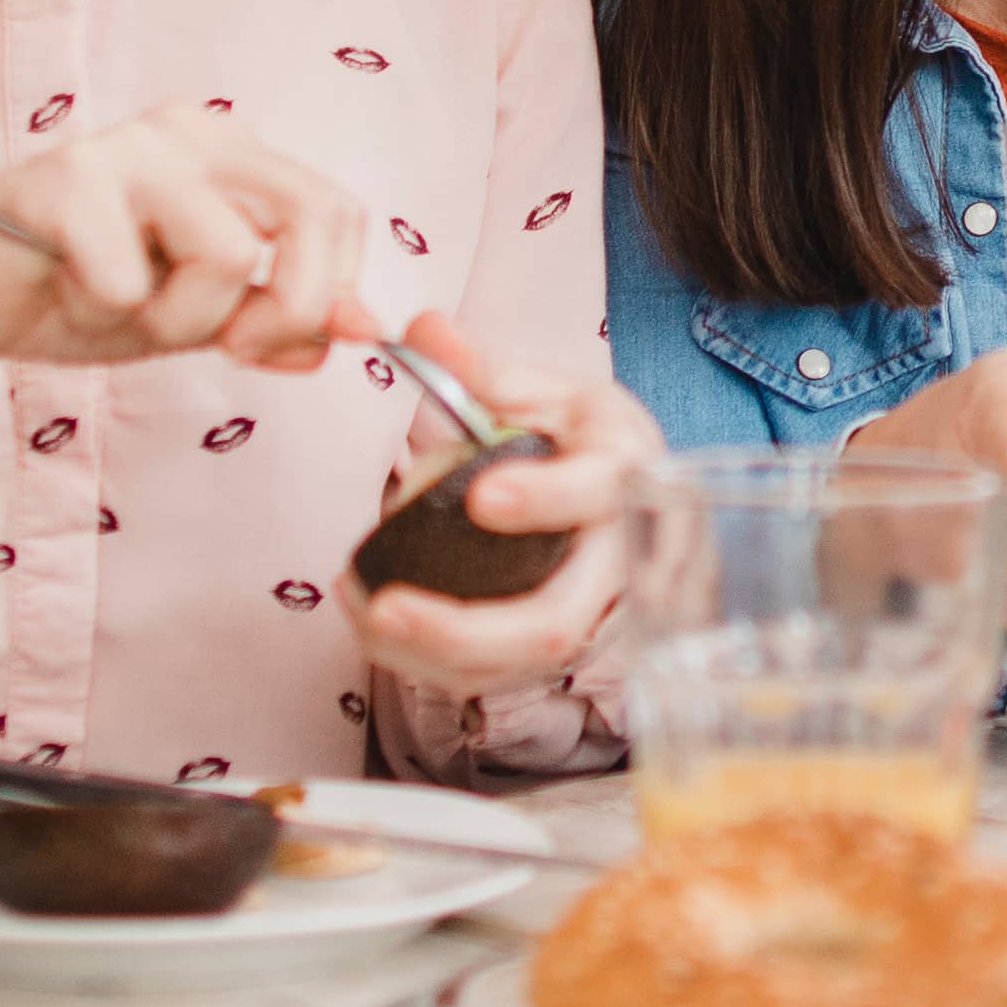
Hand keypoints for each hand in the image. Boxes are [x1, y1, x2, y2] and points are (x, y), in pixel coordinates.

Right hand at [0, 117, 371, 447]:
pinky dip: (100, 314)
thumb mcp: (197, 319)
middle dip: (286, 311)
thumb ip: (280, 319)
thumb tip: (367, 327)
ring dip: (176, 319)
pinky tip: (62, 292)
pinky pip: (127, 278)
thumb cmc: (78, 295)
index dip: (326, 296)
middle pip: (309, 215)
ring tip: (115, 309)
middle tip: (226, 347)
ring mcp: (126, 148)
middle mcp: (191, 132)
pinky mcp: (61, 180)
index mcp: (234, 154)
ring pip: (227, 253)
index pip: (338, 213)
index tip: (266, 344)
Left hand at [349, 318, 661, 695]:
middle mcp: (623, 563)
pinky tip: (378, 629)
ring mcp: (597, 621)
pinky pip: (499, 678)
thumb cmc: (592, 445)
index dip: (543, 500)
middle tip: (385, 606)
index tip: (479, 496)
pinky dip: (431, 664)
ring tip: (361, 611)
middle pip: (554, 622)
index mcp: (628, 475)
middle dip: (462, 628)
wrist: (645, 505)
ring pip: (519, 666)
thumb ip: (487, 371)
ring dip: (429, 654)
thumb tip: (422, 328)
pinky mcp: (565, 653)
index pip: (598, 495)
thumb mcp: (557, 393)